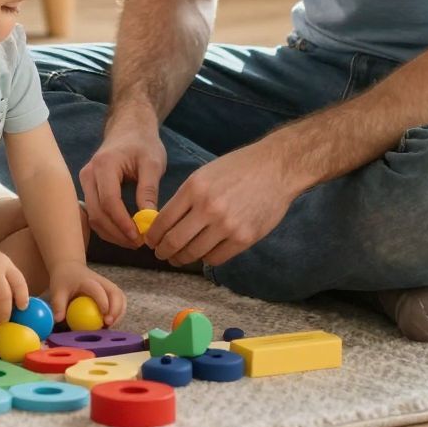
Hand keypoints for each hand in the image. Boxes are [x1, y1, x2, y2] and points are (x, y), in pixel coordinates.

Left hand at [46, 263, 126, 329]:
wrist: (70, 268)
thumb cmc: (63, 279)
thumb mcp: (57, 290)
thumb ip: (58, 304)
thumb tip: (58, 320)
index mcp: (88, 280)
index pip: (98, 290)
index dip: (103, 302)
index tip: (104, 316)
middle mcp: (101, 281)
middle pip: (115, 293)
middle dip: (116, 309)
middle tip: (108, 324)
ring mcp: (108, 285)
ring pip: (121, 297)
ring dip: (120, 312)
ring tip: (111, 325)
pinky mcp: (110, 291)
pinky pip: (120, 301)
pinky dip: (119, 312)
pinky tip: (111, 322)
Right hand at [78, 118, 168, 248]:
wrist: (129, 128)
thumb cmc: (142, 143)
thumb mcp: (152, 163)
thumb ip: (149, 190)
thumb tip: (149, 220)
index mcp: (104, 165)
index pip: (108, 201)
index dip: (122, 222)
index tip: (139, 237)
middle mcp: (88, 175)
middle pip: (96, 212)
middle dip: (117, 233)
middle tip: (139, 244)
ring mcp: (85, 182)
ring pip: (93, 216)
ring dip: (112, 233)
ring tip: (135, 241)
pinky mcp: (88, 189)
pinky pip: (93, 213)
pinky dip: (107, 227)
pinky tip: (124, 233)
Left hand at [145, 139, 300, 268]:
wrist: (276, 168)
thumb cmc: (238, 168)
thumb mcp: (204, 174)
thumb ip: (185, 198)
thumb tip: (166, 223)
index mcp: (194, 188)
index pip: (163, 221)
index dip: (153, 236)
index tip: (151, 241)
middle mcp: (208, 208)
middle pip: (174, 241)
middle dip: (163, 252)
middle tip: (161, 254)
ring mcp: (227, 225)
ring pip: (194, 253)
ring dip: (182, 258)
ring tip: (179, 258)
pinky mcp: (244, 238)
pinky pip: (216, 258)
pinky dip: (206, 258)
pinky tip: (204, 253)